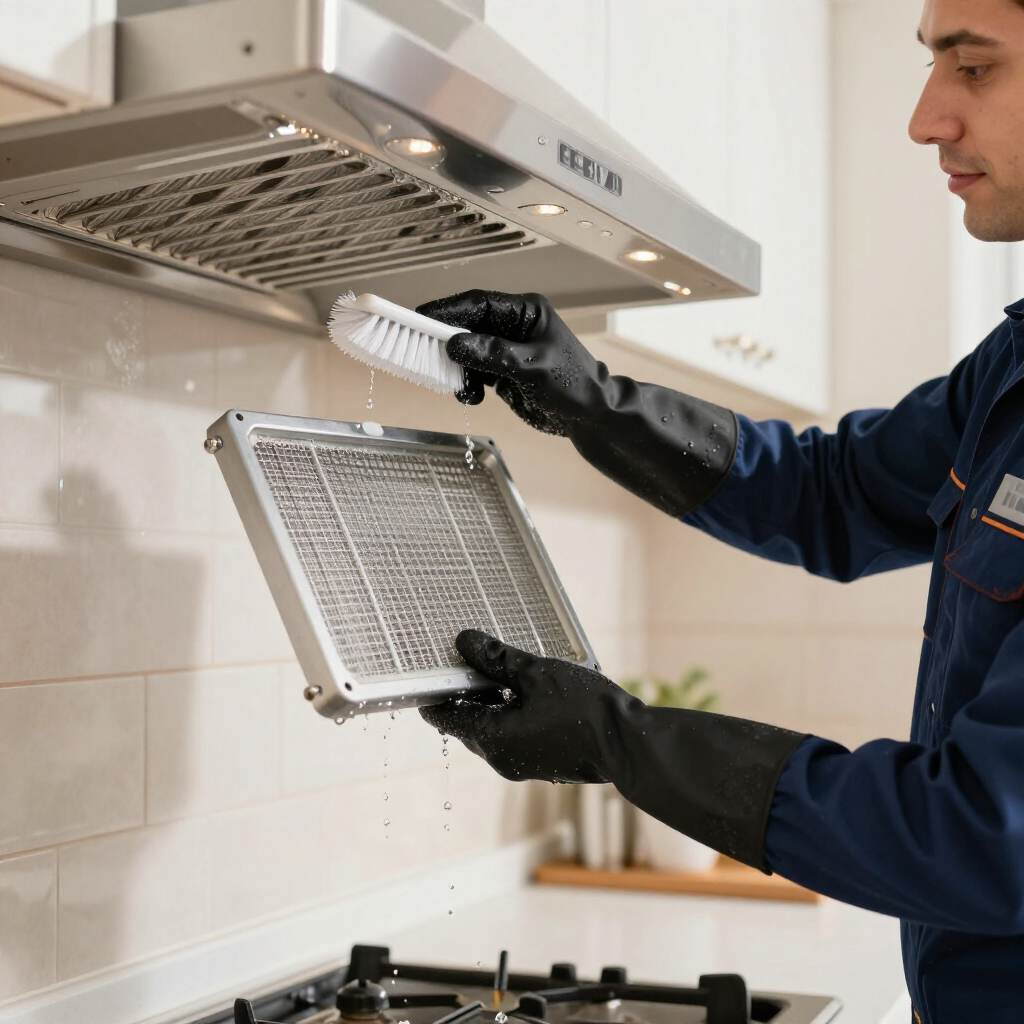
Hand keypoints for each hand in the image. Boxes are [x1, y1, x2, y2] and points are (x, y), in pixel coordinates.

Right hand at [415, 290, 601, 433]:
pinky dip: (466, 384)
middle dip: (449, 344)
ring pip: (466, 352)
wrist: (589, 417)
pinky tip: (472, 397)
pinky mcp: (501, 372)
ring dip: (457, 370)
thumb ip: (494, 355)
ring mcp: (505, 350)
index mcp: (525, 312)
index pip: (479, 303)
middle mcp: (512, 327)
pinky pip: (472, 372)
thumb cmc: (574, 385)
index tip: (421, 317)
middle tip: (429, 358)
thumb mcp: (534, 368)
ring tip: (463, 389)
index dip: (448, 309)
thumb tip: (455, 344)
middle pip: (467, 326)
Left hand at [419, 629, 625, 783]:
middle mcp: (502, 758)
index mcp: (493, 738)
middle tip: (467, 662)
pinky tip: (529, 691)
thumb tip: (464, 642)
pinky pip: (515, 736)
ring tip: (500, 670)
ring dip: (492, 703)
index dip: (435, 696)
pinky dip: (513, 714)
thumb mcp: (536, 673)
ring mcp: (524, 764)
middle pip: (469, 724)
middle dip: (466, 695)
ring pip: (494, 730)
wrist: (629, 745)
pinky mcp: (544, 763)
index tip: (428, 677)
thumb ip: (497, 659)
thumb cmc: (583, 710)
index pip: (447, 718)